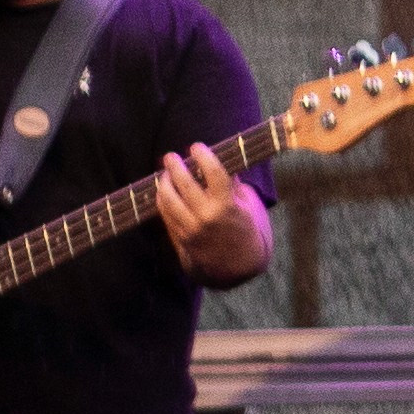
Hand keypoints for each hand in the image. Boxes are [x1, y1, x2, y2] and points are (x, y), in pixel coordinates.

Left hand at [152, 143, 242, 259]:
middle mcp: (205, 215)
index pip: (212, 172)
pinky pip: (165, 214)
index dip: (203, 155)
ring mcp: (190, 228)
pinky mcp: (180, 237)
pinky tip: (165, 192)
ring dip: (164, 182)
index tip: (197, 146)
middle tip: (171, 157)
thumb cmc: (251, 233)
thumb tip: (221, 168)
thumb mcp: (250, 206)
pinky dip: (162, 200)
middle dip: (175, 166)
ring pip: (167, 199)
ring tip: (165, 174)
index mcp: (227, 205)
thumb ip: (234, 187)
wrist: (240, 267)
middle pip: (183, 183)